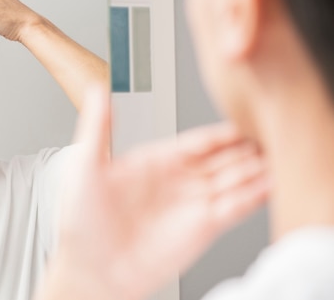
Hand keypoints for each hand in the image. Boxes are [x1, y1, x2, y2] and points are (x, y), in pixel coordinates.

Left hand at [37, 87, 267, 299]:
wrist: (91, 270)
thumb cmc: (82, 222)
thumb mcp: (87, 165)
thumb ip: (99, 126)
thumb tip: (98, 89)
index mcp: (155, 161)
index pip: (197, 141)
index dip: (221, 133)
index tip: (243, 120)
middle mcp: (178, 180)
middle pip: (222, 158)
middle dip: (246, 148)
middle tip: (271, 133)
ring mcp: (192, 204)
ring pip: (234, 180)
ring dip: (257, 169)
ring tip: (278, 155)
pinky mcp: (202, 228)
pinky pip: (235, 207)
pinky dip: (255, 195)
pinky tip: (270, 184)